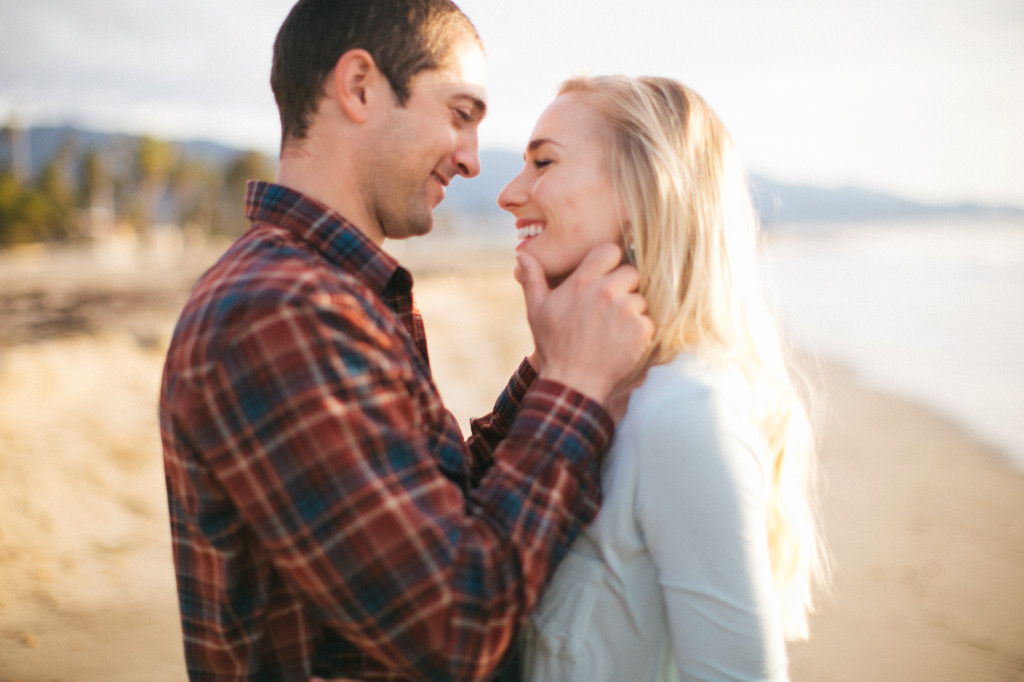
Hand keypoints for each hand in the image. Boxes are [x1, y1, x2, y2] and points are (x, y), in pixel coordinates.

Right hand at [515, 244, 652, 405]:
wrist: (573, 383)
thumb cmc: (553, 347)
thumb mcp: (537, 311)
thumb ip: (533, 279)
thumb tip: (522, 256)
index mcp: (582, 282)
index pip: (611, 250)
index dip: (611, 261)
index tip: (606, 275)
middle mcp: (606, 291)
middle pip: (631, 272)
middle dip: (624, 286)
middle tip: (611, 306)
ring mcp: (626, 310)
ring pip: (640, 298)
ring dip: (632, 310)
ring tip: (614, 329)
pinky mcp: (641, 329)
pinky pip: (648, 320)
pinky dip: (640, 331)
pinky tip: (622, 342)